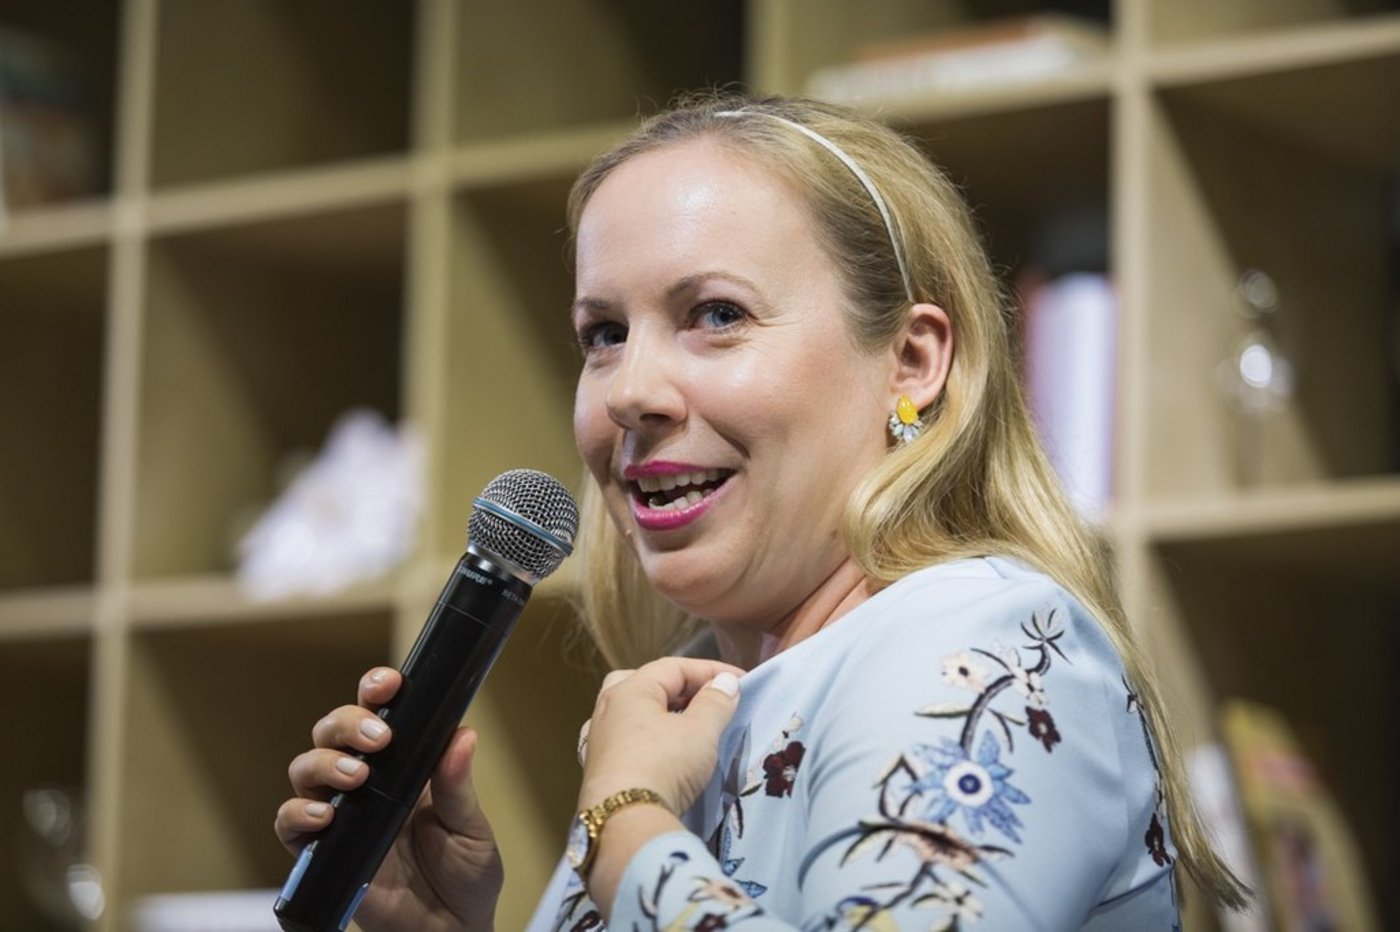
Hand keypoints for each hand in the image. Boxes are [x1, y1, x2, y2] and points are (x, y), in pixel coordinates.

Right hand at [275, 668, 501, 931]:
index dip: (375, 690)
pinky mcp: (322, 853)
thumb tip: (463, 735)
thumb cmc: (465, 878)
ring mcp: (342, 816)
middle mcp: (367, 783)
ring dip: (324, 764)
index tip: (388, 684)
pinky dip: (298, 814)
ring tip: (357, 779)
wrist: (451, 931)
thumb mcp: (472, 830)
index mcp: (405, 766)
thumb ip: (459, 787)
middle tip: (378, 739)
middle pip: (333, 732)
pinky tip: (324, 818)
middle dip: (347, 723)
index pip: (379, 713)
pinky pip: (290, 825)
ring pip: (306, 768)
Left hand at [577, 657, 744, 815]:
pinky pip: (624, 742)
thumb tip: (724, 683)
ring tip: (684, 726)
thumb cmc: (664, 765)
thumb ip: (715, 702)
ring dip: (659, 714)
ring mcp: (598, 741)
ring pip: (630, 714)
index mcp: (629, 690)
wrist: (624, 822)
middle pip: (644, 684)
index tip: (740, 682)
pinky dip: (644, 740)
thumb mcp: (700, 731)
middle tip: (705, 699)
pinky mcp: (597, 771)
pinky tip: (657, 753)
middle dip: (678, 687)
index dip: (710, 670)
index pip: (674, 667)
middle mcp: (607, 709)